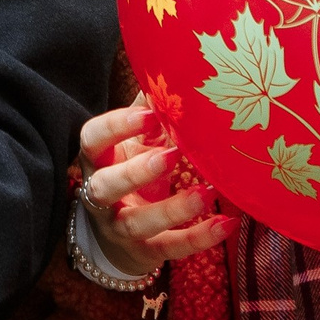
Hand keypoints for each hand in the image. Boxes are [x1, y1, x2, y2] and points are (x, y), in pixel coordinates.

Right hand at [75, 96, 234, 277]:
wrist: (120, 237)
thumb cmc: (132, 172)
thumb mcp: (135, 143)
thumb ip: (148, 111)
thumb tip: (169, 67)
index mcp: (98, 159)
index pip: (93, 139)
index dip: (117, 128)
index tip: (150, 115)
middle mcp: (102, 195)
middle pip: (105, 185)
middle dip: (135, 172)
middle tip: (171, 155)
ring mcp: (121, 227)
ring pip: (137, 223)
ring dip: (171, 209)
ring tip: (206, 193)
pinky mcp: (146, 253)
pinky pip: (170, 249)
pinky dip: (198, 238)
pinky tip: (226, 222)